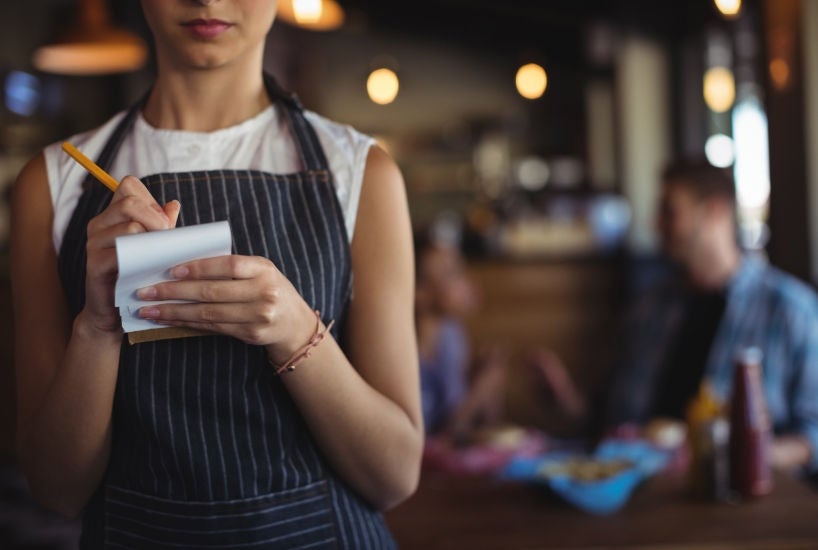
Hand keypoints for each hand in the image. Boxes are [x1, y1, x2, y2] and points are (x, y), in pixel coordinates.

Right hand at [84, 176, 179, 332]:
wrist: (114, 310)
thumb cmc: (136, 275)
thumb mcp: (152, 246)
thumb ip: (161, 225)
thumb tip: (173, 204)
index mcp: (112, 216)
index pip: (129, 186)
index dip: (151, 199)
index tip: (163, 222)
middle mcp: (98, 224)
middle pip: (130, 202)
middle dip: (156, 218)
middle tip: (168, 238)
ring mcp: (94, 244)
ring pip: (130, 226)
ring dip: (153, 240)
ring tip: (161, 255)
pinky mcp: (95, 265)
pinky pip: (121, 252)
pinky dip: (142, 257)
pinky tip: (150, 267)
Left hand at [136, 255, 316, 358]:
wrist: (294, 322)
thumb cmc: (268, 288)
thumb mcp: (258, 271)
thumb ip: (231, 267)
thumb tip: (183, 264)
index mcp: (263, 269)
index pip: (228, 266)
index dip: (198, 268)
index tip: (170, 270)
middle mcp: (264, 292)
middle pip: (212, 292)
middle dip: (174, 292)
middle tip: (146, 292)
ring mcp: (259, 316)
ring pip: (208, 313)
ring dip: (174, 312)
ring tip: (149, 310)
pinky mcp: (252, 334)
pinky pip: (213, 327)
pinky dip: (188, 323)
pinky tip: (169, 320)